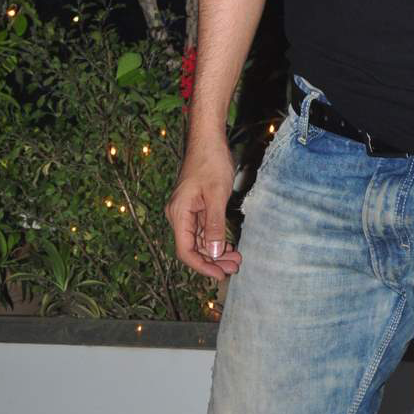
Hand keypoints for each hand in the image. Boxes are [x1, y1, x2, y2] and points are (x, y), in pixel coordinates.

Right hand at [165, 138, 241, 280]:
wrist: (208, 138)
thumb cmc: (212, 162)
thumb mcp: (216, 196)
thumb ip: (214, 226)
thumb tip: (213, 254)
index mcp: (179, 214)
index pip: (186, 251)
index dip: (202, 266)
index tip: (220, 275)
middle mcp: (178, 215)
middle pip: (193, 247)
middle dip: (213, 260)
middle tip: (234, 267)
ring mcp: (186, 211)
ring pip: (199, 239)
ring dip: (215, 251)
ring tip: (235, 259)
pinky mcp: (194, 205)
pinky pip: (202, 228)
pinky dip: (215, 238)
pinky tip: (228, 245)